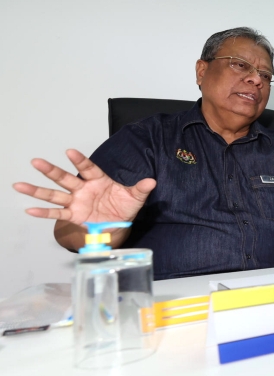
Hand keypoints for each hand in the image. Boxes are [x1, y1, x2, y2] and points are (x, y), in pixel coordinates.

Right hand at [13, 149, 155, 223]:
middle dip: (51, 170)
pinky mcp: (74, 215)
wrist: (119, 223)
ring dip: (37, 191)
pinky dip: (43, 213)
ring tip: (19, 185)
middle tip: (36, 161)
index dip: (79, 160)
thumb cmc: (124, 206)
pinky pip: (57, 213)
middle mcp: (83, 189)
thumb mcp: (135, 197)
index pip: (88, 168)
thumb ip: (141, 188)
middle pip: (64, 178)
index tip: (70, 152)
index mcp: (98, 180)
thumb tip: (151, 181)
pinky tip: (30, 210)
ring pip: (54, 195)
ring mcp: (76, 202)